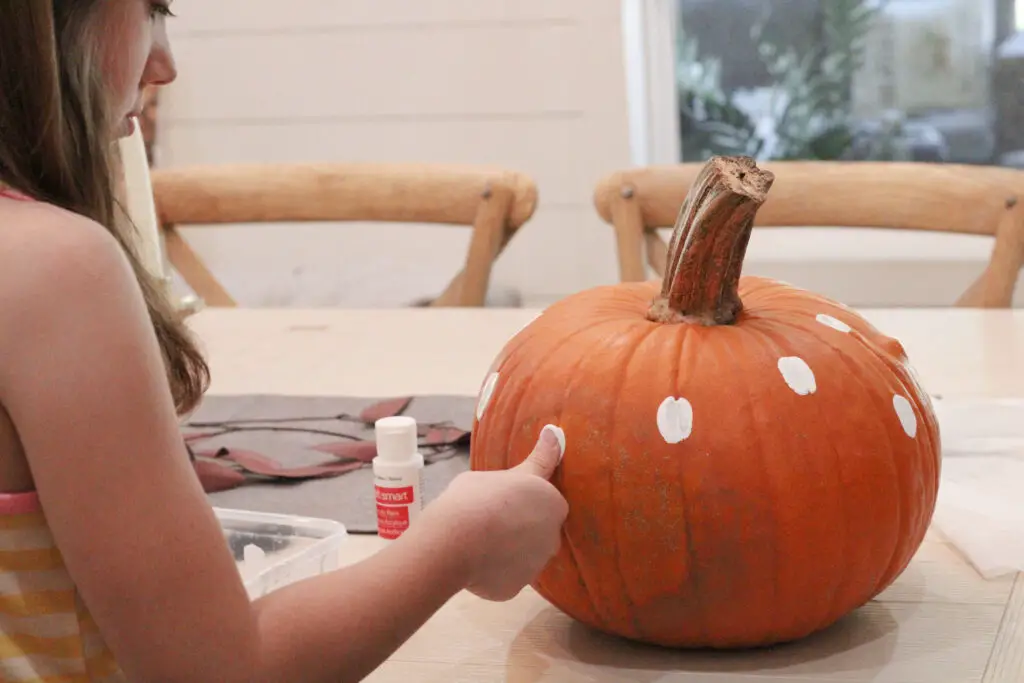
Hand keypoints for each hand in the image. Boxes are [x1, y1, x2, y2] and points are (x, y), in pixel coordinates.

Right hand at [424, 425, 568, 601]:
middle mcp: (552, 536)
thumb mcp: (504, 472)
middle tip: (488, 519)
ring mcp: (535, 566)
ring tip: (477, 541)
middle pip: (538, 531)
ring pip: (524, 557)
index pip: (548, 501)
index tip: (504, 500)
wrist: (454, 540)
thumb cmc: (476, 497)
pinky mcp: (516, 589)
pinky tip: (473, 561)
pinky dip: (493, 572)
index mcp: (552, 503)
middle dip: (520, 527)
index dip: (524, 501)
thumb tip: (554, 435)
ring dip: (508, 550)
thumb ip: (529, 467)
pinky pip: (506, 577)